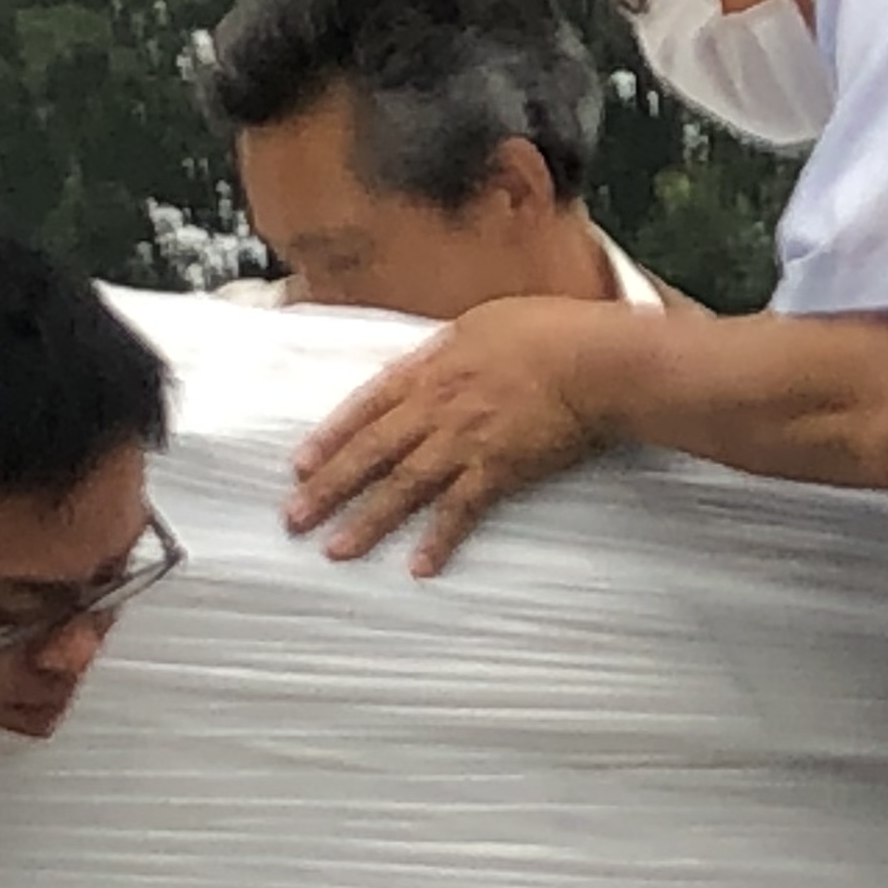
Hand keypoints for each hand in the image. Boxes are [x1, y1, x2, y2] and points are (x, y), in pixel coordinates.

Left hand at [285, 295, 610, 574]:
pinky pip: (460, 511)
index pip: (366, 407)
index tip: (300, 467)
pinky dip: (439, 540)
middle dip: (328, 488)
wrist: (593, 361)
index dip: (330, 439)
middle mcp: (437, 408)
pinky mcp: (499, 470)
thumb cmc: (550, 330)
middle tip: (294, 520)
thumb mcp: (483, 322)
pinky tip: (419, 566)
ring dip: (367, 521)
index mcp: (431, 368)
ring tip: (336, 550)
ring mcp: (465, 442)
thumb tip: (433, 359)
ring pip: (402, 486)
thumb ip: (449, 348)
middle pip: (370, 452)